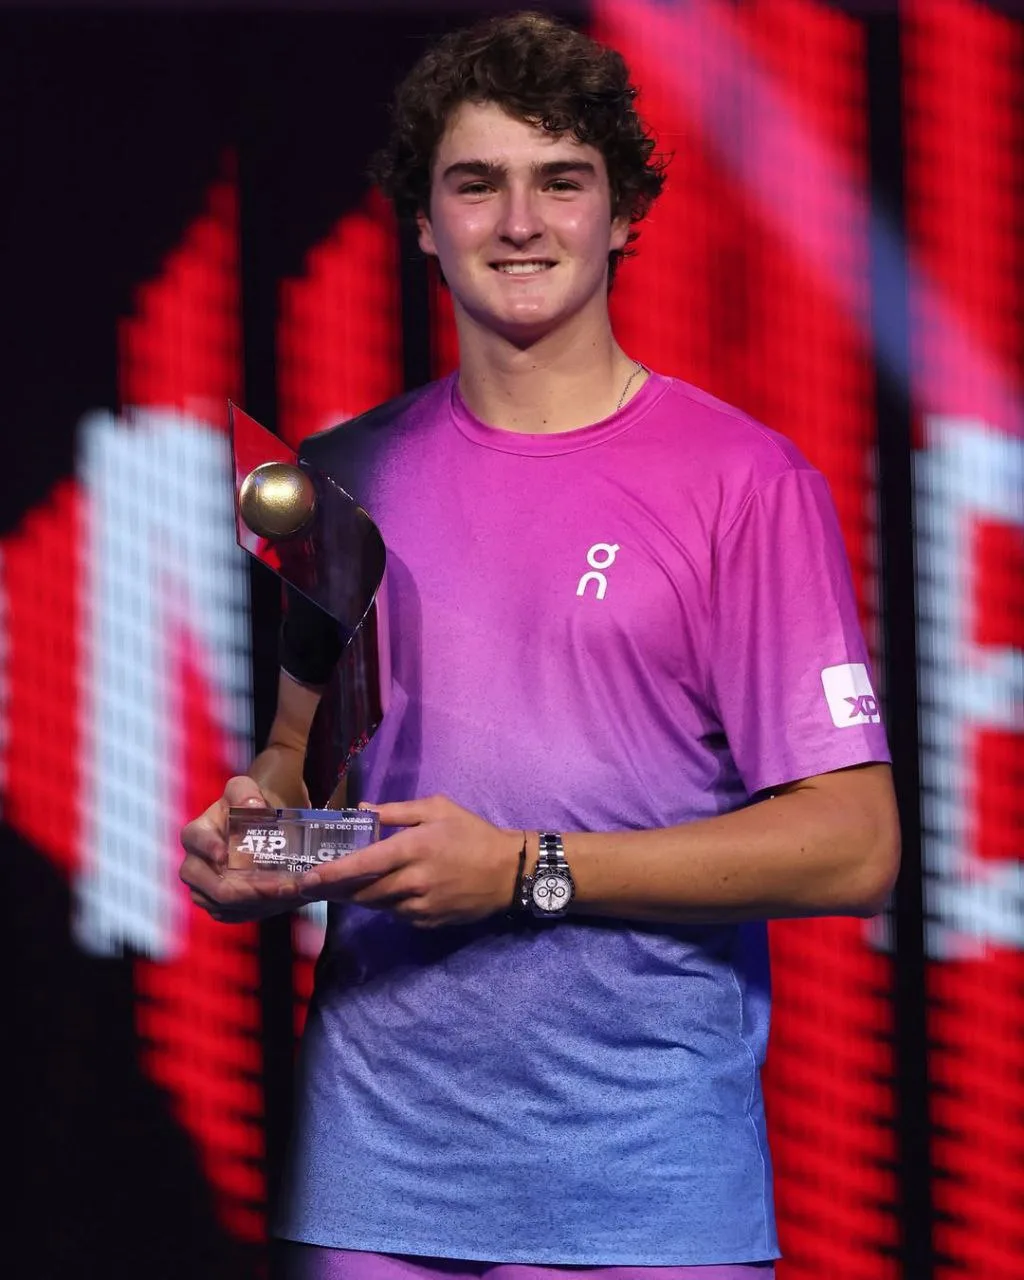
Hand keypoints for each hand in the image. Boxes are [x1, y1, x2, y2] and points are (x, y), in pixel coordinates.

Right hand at [179, 775, 304, 922]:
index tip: (225, 854)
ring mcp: (206, 890)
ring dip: (259, 902)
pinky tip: (285, 899)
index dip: (207, 848)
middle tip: (280, 885)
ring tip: (290, 892)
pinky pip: (236, 915)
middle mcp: (195, 865)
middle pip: (211, 887)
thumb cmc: (248, 807)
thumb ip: (244, 792)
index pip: (194, 840)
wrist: (261, 827)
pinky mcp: (220, 907)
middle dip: (246, 889)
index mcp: (197, 834)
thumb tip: (253, 806)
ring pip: (225, 906)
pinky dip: (261, 909)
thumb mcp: (244, 790)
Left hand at [297, 795, 522, 928]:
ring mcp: (419, 906)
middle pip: (361, 891)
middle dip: (333, 889)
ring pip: (375, 904)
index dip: (332, 873)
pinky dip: (382, 902)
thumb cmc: (472, 834)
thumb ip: (396, 811)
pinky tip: (381, 891)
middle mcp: (413, 881)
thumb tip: (361, 810)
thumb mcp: (437, 809)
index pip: (363, 864)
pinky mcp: (426, 922)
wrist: (509, 872)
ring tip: (337, 887)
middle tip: (308, 885)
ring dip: (355, 896)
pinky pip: (394, 913)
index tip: (307, 878)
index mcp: (414, 848)